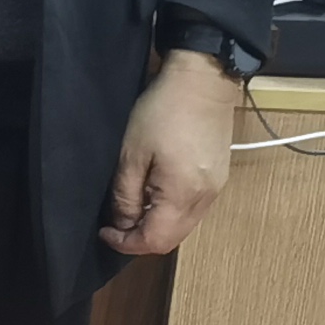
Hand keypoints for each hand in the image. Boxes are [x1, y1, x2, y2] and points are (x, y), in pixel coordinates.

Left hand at [102, 50, 240, 258]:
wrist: (203, 81)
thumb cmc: (162, 112)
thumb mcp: (131, 153)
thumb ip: (126, 194)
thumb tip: (123, 223)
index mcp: (183, 194)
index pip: (155, 241)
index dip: (126, 243)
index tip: (105, 231)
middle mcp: (205, 199)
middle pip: (172, 239)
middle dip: (141, 238)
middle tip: (116, 223)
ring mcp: (216, 190)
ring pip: (184, 226)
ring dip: (157, 226)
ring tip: (133, 208)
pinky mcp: (219, 178)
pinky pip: (194, 210)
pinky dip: (172, 213)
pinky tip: (156, 196)